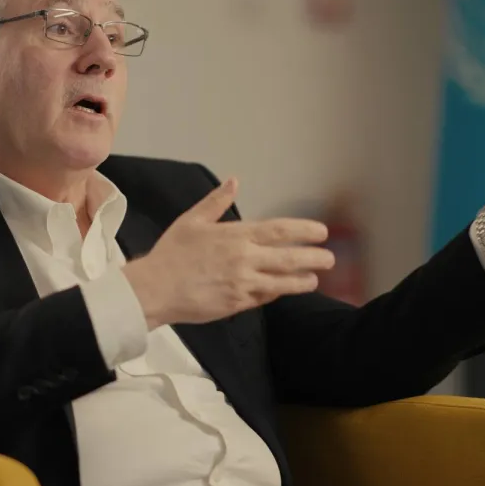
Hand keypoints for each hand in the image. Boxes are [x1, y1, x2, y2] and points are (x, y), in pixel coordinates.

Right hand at [123, 177, 334, 329]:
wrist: (154, 289)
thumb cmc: (172, 253)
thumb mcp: (192, 220)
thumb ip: (216, 202)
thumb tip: (234, 181)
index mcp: (236, 235)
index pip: (280, 231)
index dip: (305, 231)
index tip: (322, 232)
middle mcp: (245, 259)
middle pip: (289, 258)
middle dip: (314, 257)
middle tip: (330, 259)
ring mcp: (243, 284)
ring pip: (282, 282)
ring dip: (302, 281)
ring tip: (314, 279)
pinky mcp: (237, 304)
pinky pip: (264, 298)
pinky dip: (276, 293)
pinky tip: (283, 290)